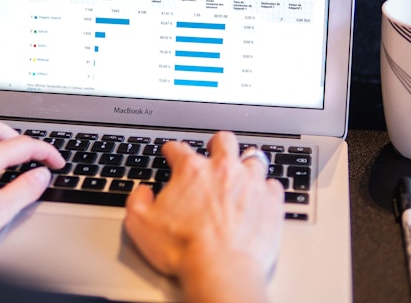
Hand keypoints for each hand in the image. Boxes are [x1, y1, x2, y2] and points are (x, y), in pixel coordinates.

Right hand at [124, 131, 283, 302]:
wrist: (221, 270)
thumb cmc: (183, 249)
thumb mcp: (140, 224)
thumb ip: (137, 200)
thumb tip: (143, 192)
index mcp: (191, 171)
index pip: (178, 148)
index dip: (172, 149)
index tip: (171, 152)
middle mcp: (223, 169)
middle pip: (223, 140)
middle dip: (217, 143)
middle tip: (213, 152)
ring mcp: (250, 183)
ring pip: (253, 157)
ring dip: (246, 163)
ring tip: (242, 172)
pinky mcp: (271, 201)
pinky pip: (273, 184)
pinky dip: (266, 189)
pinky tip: (261, 196)